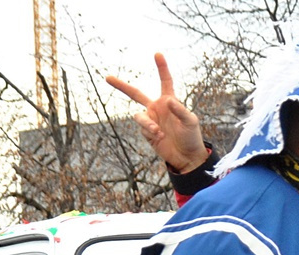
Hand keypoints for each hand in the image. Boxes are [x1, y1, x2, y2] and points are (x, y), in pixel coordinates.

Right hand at [106, 53, 208, 173]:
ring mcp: (151, 120)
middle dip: (121, 86)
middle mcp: (157, 108)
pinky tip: (160, 138)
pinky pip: (143, 129)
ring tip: (158, 132)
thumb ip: (180, 110)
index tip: (157, 53)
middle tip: (107, 77)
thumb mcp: (190, 122)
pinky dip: (151, 132)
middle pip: (135, 94)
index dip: (161, 68)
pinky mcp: (147, 132)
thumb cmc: (192, 137)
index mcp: (169, 101)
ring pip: (139, 116)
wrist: (187, 157)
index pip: (165, 81)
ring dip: (147, 124)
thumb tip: (168, 100)